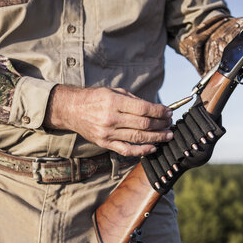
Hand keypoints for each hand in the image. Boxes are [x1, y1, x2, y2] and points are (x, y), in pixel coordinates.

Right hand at [44, 85, 172, 156]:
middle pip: (143, 124)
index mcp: (114, 102)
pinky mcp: (104, 143)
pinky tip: (153, 148)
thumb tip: (155, 108)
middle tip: (170, 123)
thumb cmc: (95, 98)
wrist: (71, 109)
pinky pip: (126, 150)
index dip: (160, 111)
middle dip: (161, 124)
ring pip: (138, 138)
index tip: (169, 112)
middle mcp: (111, 118)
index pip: (144, 109)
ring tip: (167, 136)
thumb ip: (134, 100)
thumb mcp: (114, 92)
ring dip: (156, 138)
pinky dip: (141, 151)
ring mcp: (108, 133)